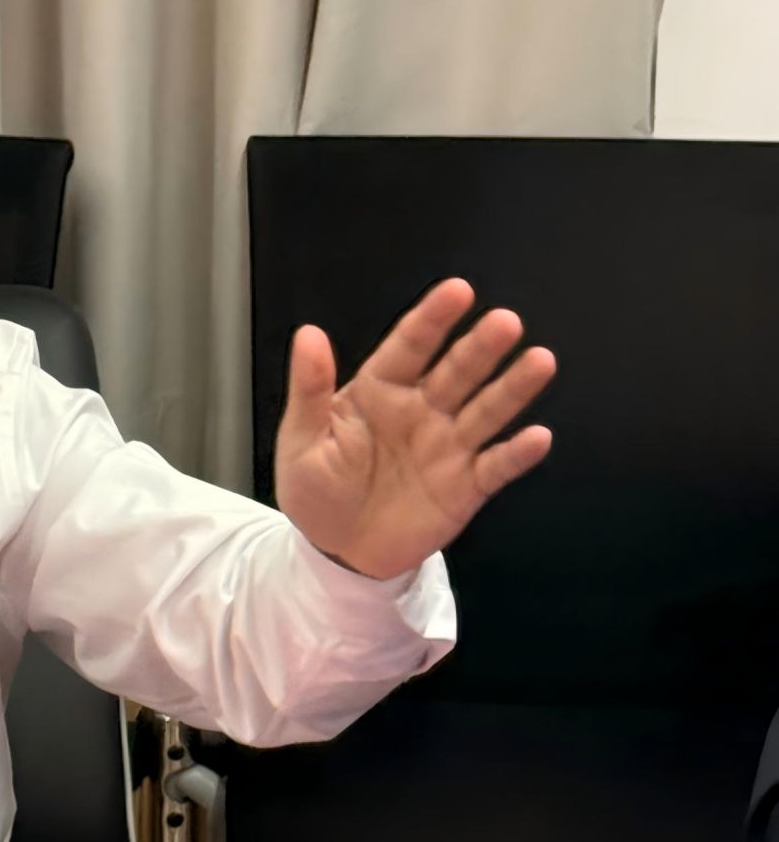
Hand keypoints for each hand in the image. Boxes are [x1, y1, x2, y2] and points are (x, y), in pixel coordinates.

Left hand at [275, 278, 555, 579]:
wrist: (335, 550)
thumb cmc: (315, 488)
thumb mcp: (301, 438)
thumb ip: (310, 389)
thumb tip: (308, 334)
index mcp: (379, 391)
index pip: (409, 347)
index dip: (432, 319)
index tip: (458, 291)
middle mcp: (422, 410)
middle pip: (457, 372)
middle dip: (481, 348)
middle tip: (505, 322)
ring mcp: (448, 446)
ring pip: (486, 410)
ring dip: (513, 387)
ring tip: (540, 361)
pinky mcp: (466, 485)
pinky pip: (496, 466)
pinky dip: (516, 454)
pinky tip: (536, 437)